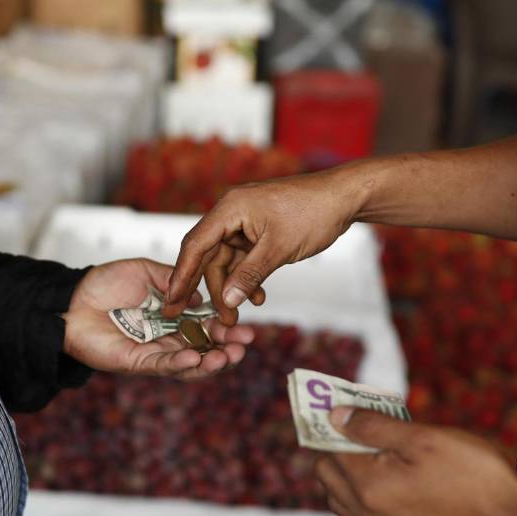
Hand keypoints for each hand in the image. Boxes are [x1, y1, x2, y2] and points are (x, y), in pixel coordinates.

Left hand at [63, 258, 254, 379]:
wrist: (70, 299)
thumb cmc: (103, 284)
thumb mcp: (145, 271)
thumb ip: (173, 278)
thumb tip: (201, 293)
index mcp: (173, 317)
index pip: (207, 325)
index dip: (226, 327)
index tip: (247, 326)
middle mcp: (167, 337)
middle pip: (204, 348)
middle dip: (226, 348)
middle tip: (244, 344)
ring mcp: (153, 352)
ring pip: (188, 363)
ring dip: (210, 362)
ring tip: (228, 356)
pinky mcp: (136, 362)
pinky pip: (162, 365)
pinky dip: (181, 364)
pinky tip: (197, 359)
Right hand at [164, 166, 365, 324]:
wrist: (344, 198)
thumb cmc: (313, 212)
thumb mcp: (278, 249)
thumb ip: (249, 275)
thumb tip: (227, 300)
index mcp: (230, 209)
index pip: (195, 245)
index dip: (181, 275)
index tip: (172, 300)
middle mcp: (232, 213)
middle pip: (208, 255)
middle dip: (212, 287)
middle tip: (210, 317)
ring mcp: (245, 222)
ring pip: (227, 260)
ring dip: (233, 286)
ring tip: (238, 314)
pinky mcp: (258, 230)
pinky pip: (244, 258)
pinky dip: (247, 277)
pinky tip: (258, 296)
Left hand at [313, 407, 516, 515]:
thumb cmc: (473, 475)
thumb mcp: (423, 438)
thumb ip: (373, 427)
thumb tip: (335, 416)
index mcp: (368, 488)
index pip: (328, 452)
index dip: (335, 426)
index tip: (347, 408)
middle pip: (329, 479)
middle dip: (338, 450)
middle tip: (364, 427)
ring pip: (346, 502)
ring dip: (351, 475)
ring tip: (381, 452)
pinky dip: (372, 497)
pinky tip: (400, 480)